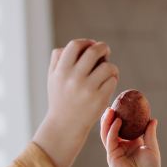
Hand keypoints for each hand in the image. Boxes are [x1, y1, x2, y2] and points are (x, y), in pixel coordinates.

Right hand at [33, 39, 119, 166]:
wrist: (65, 125)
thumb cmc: (60, 98)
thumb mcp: (53, 77)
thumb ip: (59, 57)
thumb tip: (82, 44)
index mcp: (61, 71)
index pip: (75, 45)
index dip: (86, 42)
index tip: (91, 44)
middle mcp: (74, 78)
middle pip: (94, 51)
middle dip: (103, 48)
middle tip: (105, 51)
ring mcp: (87, 89)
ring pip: (107, 66)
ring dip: (110, 66)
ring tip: (108, 71)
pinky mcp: (99, 99)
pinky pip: (112, 80)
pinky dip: (113, 79)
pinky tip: (109, 82)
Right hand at [101, 107, 159, 166]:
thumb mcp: (153, 149)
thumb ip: (150, 135)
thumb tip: (153, 119)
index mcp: (131, 143)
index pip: (124, 126)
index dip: (122, 116)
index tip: (124, 104)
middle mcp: (121, 145)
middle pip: (112, 127)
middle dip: (110, 116)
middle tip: (114, 104)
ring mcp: (115, 150)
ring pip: (107, 132)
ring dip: (107, 121)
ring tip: (110, 110)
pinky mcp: (111, 155)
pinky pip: (110, 140)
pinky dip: (113, 130)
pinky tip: (117, 121)